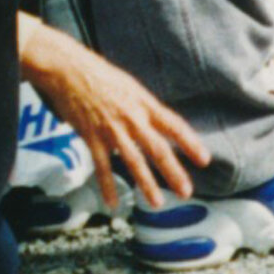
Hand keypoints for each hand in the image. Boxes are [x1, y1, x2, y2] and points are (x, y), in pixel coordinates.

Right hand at [18, 15, 208, 210]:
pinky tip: (114, 203)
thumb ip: (145, 108)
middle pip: (158, 149)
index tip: (204, 160)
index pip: (175, 125)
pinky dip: (107, 186)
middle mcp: (133, 118)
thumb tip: (160, 124)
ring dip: (146, 184)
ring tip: (157, 203)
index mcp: (145, 104)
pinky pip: (102, 167)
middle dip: (174, 172)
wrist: (69, 70)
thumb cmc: (101, 76)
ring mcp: (112, 129)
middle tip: (186, 192)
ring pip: (133, 161)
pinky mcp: (91, 137)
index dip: (191, 143)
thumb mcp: (131, 87)